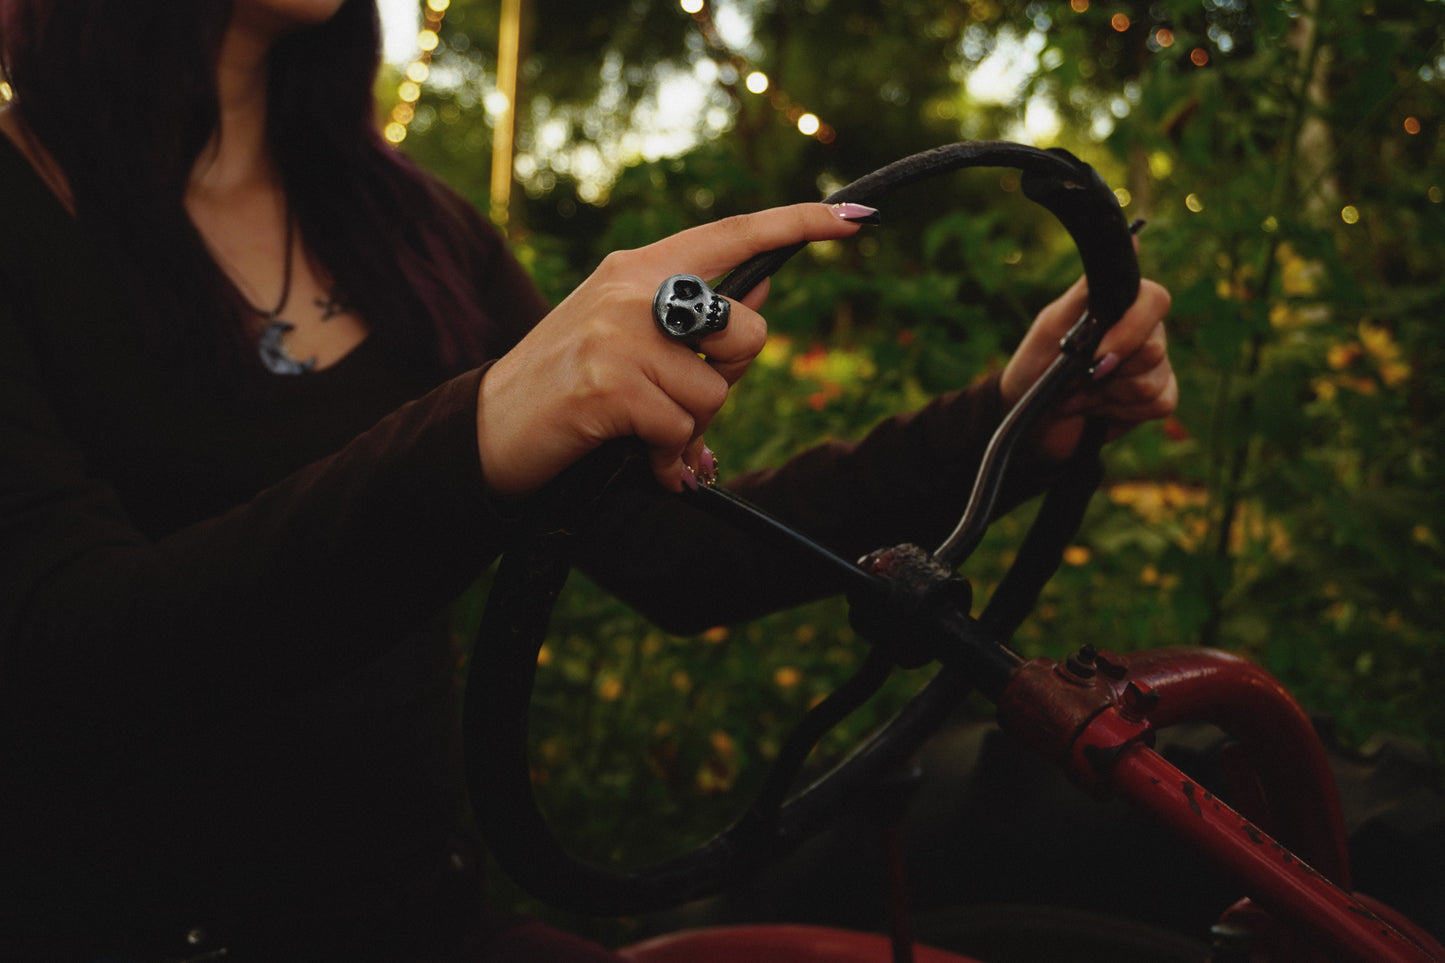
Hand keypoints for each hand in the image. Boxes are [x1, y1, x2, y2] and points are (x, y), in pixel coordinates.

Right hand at [476, 203, 868, 494]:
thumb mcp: (624, 332)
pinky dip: (669, 459)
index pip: (734, 234)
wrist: (489, 428)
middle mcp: (633, 288)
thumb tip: (764, 288)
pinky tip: (644, 461)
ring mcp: (618, 332)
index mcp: (640, 266)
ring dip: (691, 429)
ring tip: (647, 433)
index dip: (799, 224)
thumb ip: (691, 316)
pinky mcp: (609, 383)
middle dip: (731, 377)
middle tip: (682, 400)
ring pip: (716, 392)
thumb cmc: (569, 385)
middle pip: (747, 327)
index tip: (855, 219)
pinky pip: (681, 429)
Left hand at [999, 274, 1175, 462]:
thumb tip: (1132, 241)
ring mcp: (1155, 367)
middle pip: (1154, 348)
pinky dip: (1120, 412)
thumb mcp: (1053, 324)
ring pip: (1153, 381)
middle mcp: (1146, 332)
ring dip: (1105, 395)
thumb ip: (1088, 290)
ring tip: (1077, 394)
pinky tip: (1096, 411)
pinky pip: (1160, 404)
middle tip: (1073, 378)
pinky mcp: (1156, 399)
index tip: (1093, 356)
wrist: (1027, 417)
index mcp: (1124, 307)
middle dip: (1105, 373)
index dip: (1129, 330)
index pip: (1155, 300)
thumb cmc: (1036, 365)